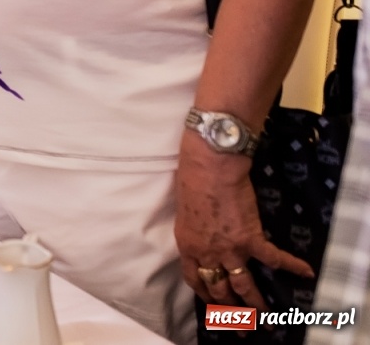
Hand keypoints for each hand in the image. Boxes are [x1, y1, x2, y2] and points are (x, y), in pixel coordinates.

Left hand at [175, 136, 312, 307]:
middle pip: (220, 289)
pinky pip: (275, 259)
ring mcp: (230, 248)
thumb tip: (205, 236)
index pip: (195, 280)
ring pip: (244, 285)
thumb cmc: (192, 180)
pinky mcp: (251, 239)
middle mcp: (208, 253)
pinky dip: (292, 266)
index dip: (205, 294)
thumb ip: (196, 231)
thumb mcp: (185, 212)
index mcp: (188, 245)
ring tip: (264, 319)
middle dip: (230, 310)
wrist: (209, 166)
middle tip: (240, 325)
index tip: (213, 305)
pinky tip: (306, 272)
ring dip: (255, 304)